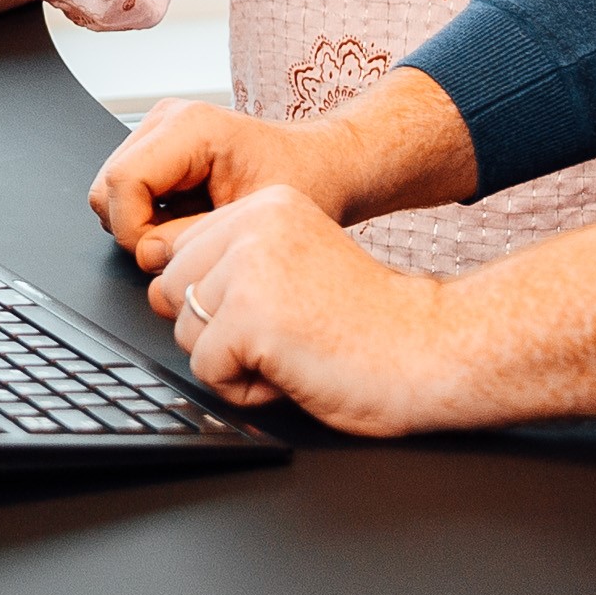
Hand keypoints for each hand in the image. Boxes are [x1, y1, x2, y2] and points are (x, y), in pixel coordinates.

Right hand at [90, 67, 482, 267]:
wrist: (321, 167)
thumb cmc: (301, 184)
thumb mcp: (250, 220)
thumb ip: (192, 237)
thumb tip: (146, 253)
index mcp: (190, 126)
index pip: (123, 183)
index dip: (136, 232)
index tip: (171, 254)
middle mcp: (168, 119)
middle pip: (108, 187)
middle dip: (136, 230)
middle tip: (184, 246)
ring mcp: (160, 129)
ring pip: (110, 191)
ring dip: (141, 224)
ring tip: (191, 231)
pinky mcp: (158, 146)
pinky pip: (126, 191)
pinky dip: (147, 216)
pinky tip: (187, 220)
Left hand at [162, 195, 595, 436]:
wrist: (429, 348)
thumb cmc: (370, 321)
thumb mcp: (295, 261)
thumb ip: (239, 258)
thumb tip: (165, 286)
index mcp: (265, 205)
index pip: (182, 253)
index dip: (213, 301)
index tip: (267, 312)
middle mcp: (253, 224)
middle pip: (173, 293)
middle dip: (215, 332)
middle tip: (282, 336)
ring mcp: (250, 267)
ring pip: (186, 334)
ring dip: (232, 362)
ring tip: (291, 351)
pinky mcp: (252, 316)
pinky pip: (208, 372)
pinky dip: (246, 389)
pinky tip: (294, 372)